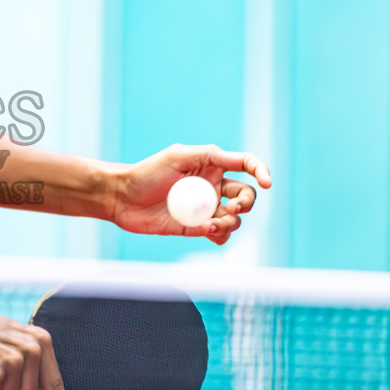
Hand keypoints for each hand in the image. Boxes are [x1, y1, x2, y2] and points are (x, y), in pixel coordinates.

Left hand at [109, 143, 272, 245]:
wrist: (122, 197)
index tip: (268, 181)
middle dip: (247, 203)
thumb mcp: (178, 156)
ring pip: (235, 219)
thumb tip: (234, 158)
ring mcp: (205, 209)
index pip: (246, 165)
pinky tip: (206, 230)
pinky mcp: (195, 228)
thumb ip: (208, 154)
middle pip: (246, 196)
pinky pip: (218, 235)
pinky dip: (219, 235)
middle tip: (233, 206)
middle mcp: (213, 188)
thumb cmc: (147, 172)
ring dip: (232, 222)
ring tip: (213, 223)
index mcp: (213, 166)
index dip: (261, 171)